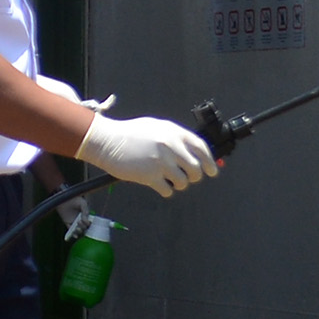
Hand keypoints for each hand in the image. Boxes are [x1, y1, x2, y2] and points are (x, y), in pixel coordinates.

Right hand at [77, 111, 216, 193]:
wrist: (106, 141)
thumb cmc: (131, 134)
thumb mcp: (157, 128)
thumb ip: (176, 138)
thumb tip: (197, 153)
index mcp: (174, 132)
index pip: (202, 149)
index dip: (210, 162)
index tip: (212, 171)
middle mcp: (170, 146)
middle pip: (196, 169)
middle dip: (193, 176)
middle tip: (186, 177)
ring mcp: (160, 162)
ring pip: (184, 182)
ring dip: (178, 184)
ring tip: (168, 179)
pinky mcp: (149, 176)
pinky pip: (168, 190)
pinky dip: (165, 190)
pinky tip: (158, 184)